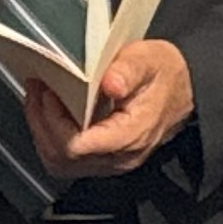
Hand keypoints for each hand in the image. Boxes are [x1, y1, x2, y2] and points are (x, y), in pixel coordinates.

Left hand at [23, 36, 192, 177]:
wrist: (185, 91)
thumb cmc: (166, 77)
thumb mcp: (150, 60)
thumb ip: (129, 70)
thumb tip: (111, 83)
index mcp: (131, 135)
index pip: (77, 146)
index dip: (55, 121)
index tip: (49, 94)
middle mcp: (119, 157)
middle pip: (61, 156)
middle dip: (42, 122)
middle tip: (38, 90)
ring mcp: (109, 163)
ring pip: (58, 162)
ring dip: (42, 130)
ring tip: (38, 99)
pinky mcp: (102, 161)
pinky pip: (65, 159)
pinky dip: (50, 137)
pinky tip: (48, 114)